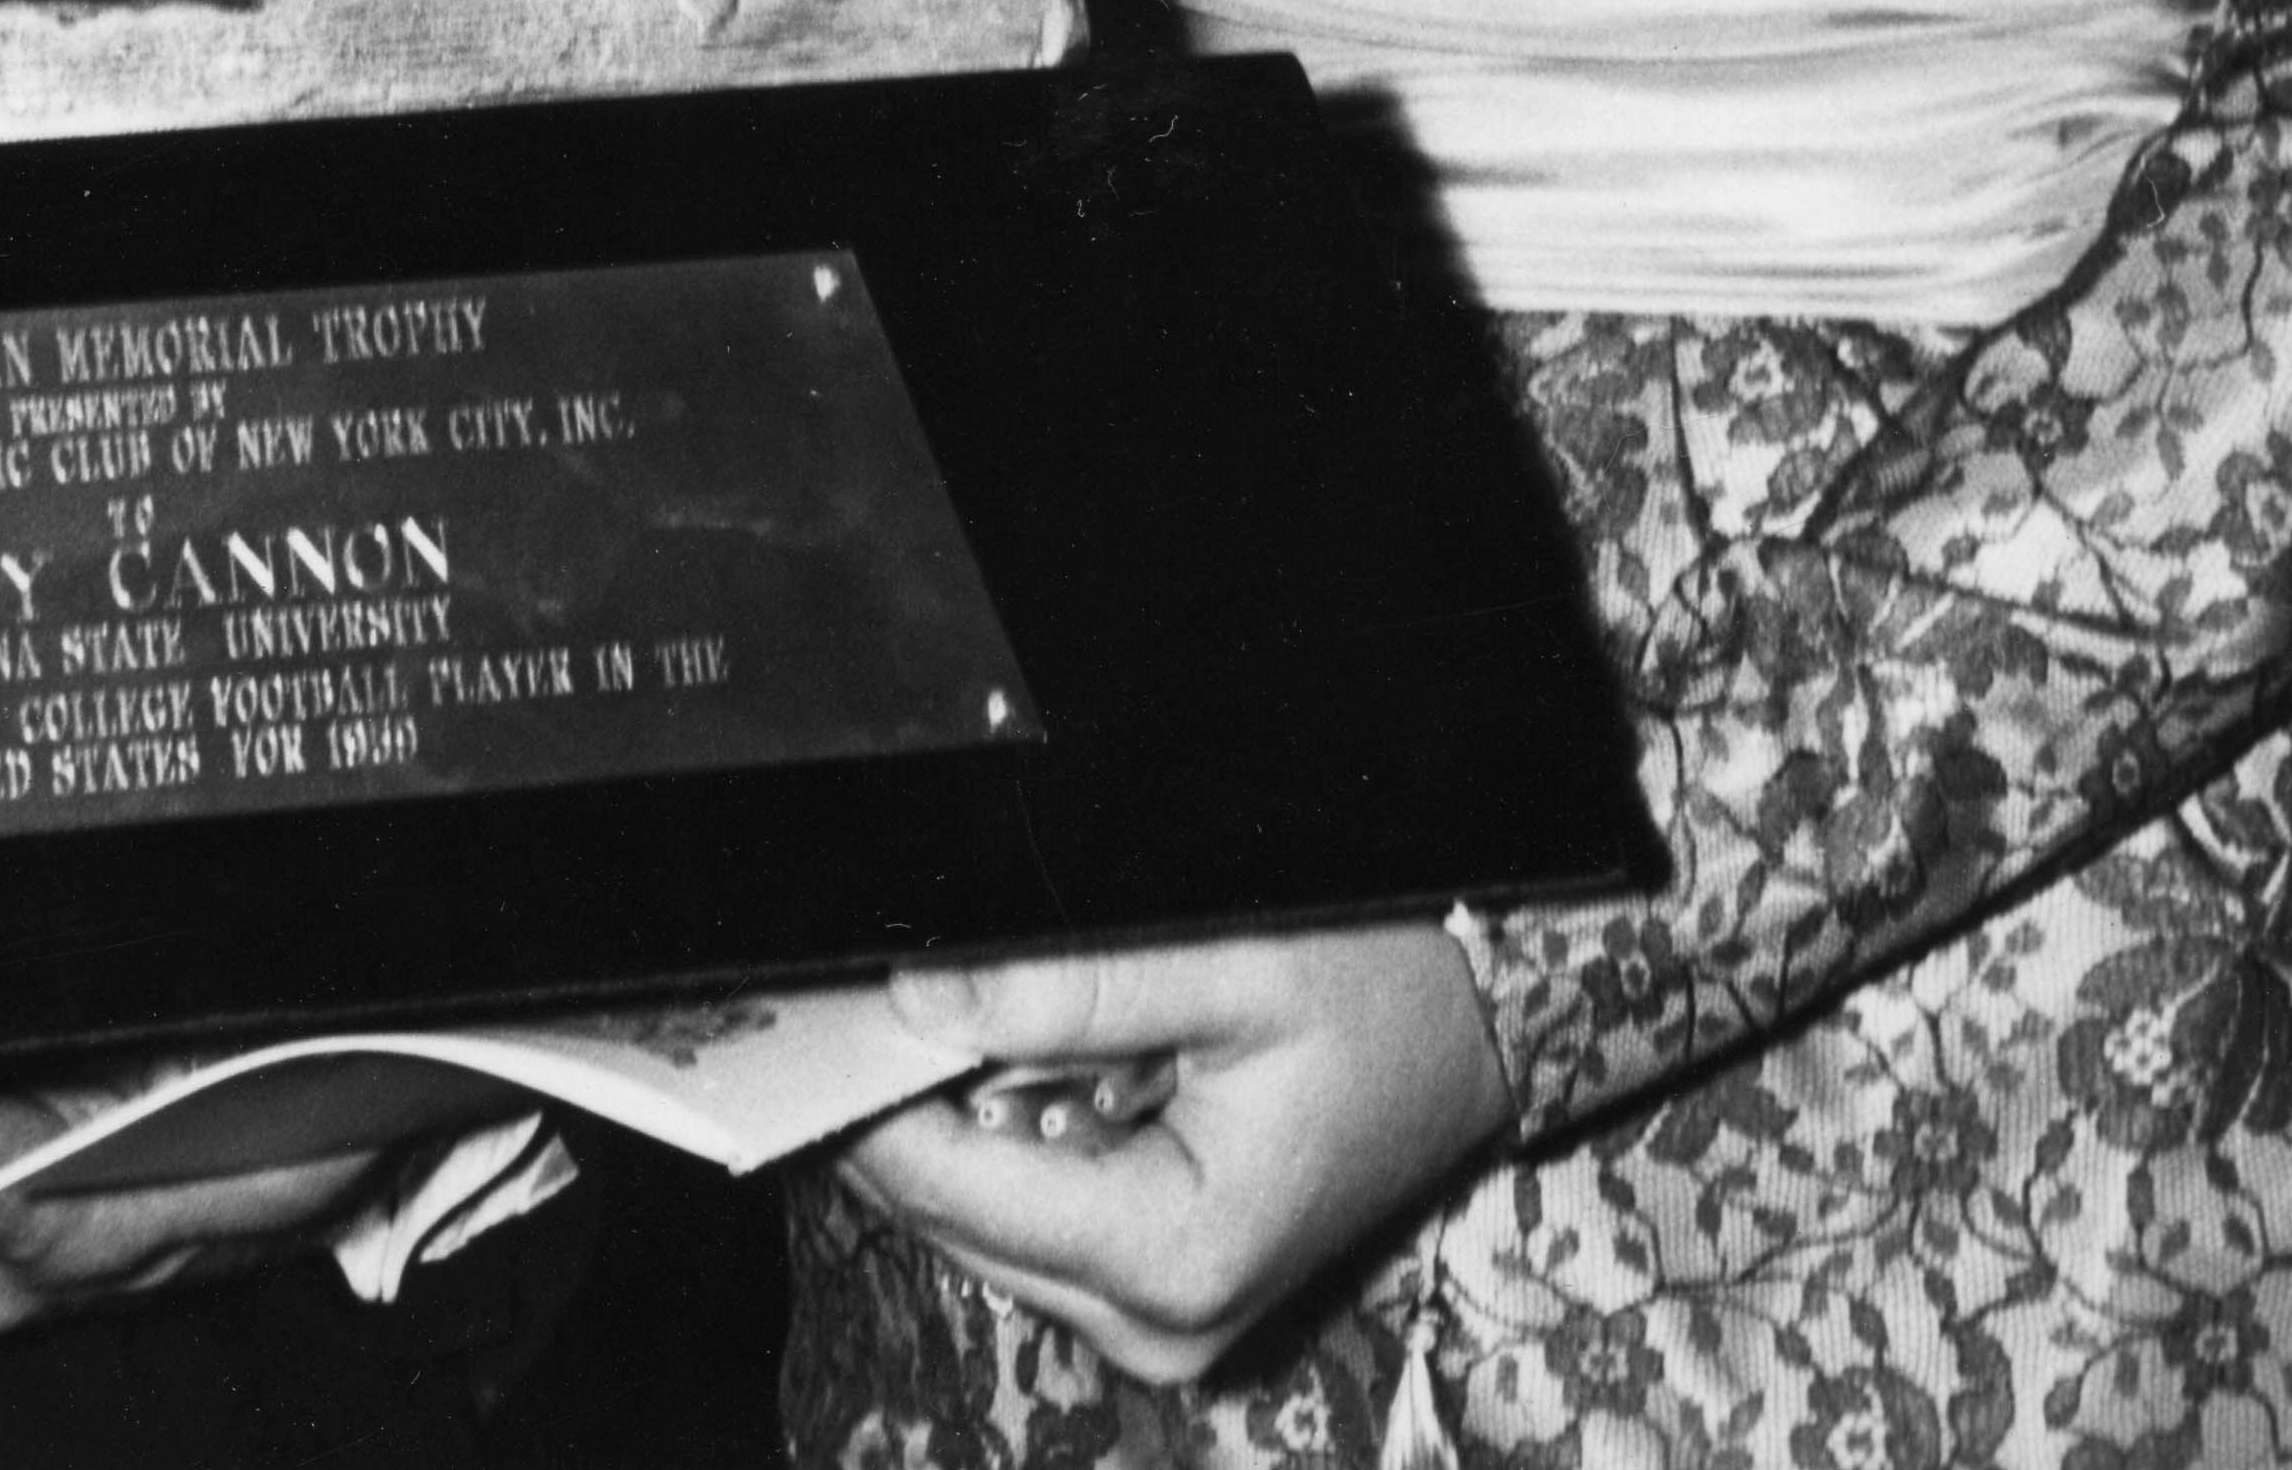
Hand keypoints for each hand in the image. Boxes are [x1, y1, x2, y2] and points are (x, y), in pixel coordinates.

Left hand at [839, 931, 1508, 1386]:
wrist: (1481, 1032)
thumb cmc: (1380, 996)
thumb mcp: (1228, 965)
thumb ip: (1064, 989)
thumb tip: (914, 1000)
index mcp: (1172, 1260)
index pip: (950, 1183)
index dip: (868, 1093)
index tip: (810, 1005)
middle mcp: (1154, 1325)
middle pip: (951, 1209)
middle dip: (905, 1100)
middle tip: (871, 982)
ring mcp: (1155, 1322)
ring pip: (981, 1215)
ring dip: (954, 1117)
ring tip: (960, 1005)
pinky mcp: (1156, 1293)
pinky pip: (1032, 1213)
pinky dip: (1008, 1137)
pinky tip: (1024, 1060)